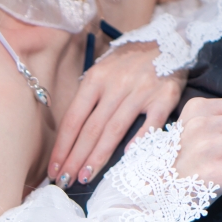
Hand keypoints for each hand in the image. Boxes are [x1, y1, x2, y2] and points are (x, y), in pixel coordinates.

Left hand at [50, 42, 184, 188]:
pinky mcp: (164, 97)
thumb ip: (88, 98)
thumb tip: (69, 134)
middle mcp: (115, 85)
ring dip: (98, 156)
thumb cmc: (128, 62)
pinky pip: (150, 122)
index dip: (62, 146)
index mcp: (95, 79)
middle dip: (75, 158)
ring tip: (85, 177)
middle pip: (91, 128)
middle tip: (65, 181)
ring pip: (114, 129)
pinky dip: (139, 139)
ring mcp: (140, 91)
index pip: (73, 119)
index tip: (53, 169)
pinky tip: (127, 157)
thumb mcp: (102, 71)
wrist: (167, 40)